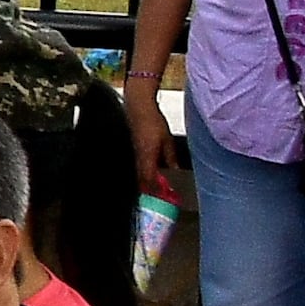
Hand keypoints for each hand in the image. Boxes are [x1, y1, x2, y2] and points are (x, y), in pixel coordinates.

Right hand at [121, 91, 175, 205]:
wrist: (138, 107)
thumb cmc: (153, 121)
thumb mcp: (167, 140)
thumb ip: (170, 156)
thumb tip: (173, 169)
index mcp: (147, 157)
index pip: (149, 180)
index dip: (154, 191)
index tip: (161, 198)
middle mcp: (137, 158)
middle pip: (141, 180)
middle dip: (148, 190)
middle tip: (156, 198)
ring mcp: (132, 153)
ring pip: (137, 173)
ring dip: (144, 182)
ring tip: (152, 188)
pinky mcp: (131, 149)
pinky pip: (136, 165)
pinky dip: (142, 172)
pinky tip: (148, 173)